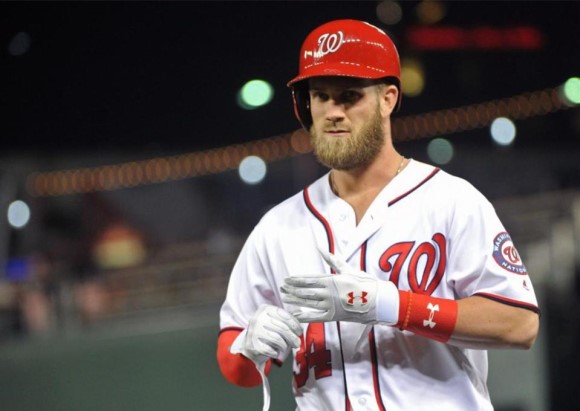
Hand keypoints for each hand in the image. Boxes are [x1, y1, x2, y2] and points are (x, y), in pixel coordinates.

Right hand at [230, 304, 302, 363]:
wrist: (249, 346)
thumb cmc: (267, 333)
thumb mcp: (274, 321)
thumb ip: (286, 320)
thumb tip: (301, 324)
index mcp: (265, 309)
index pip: (284, 315)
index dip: (294, 324)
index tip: (299, 331)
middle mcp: (258, 318)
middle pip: (282, 328)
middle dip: (292, 337)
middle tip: (297, 343)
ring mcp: (254, 331)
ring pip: (278, 339)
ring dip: (285, 345)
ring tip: (285, 347)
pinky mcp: (252, 345)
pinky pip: (271, 350)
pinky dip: (276, 353)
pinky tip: (274, 351)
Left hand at [281, 249, 398, 323]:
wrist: (378, 302)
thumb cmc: (364, 283)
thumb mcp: (348, 269)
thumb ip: (332, 260)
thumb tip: (320, 248)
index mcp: (332, 281)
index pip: (309, 280)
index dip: (296, 280)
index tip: (287, 279)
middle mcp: (329, 293)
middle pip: (306, 291)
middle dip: (292, 289)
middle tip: (282, 287)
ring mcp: (331, 306)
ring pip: (308, 303)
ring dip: (295, 300)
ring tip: (285, 298)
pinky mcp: (334, 316)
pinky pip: (316, 317)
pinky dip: (304, 316)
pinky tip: (294, 314)